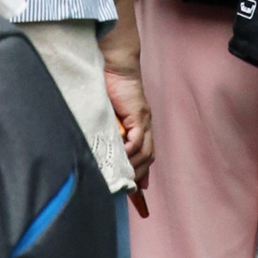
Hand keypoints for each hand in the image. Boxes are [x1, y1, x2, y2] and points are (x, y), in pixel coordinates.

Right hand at [103, 62, 154, 190]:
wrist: (116, 64)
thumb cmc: (109, 85)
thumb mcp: (109, 114)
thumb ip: (111, 132)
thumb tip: (109, 151)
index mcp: (140, 125)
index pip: (145, 155)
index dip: (142, 174)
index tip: (139, 194)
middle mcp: (145, 125)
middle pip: (148, 158)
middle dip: (140, 176)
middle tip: (130, 191)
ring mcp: (144, 120)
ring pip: (145, 152)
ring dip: (133, 166)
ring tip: (120, 174)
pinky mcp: (138, 115)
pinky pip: (138, 140)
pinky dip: (131, 152)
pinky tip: (122, 156)